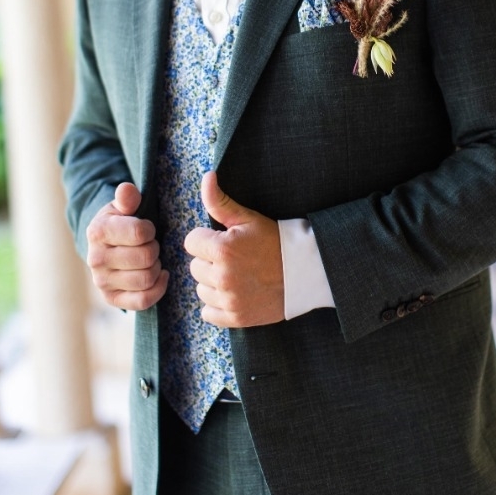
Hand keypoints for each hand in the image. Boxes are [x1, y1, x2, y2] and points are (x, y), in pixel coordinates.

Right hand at [86, 182, 168, 309]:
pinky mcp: (111, 299)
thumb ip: (127, 197)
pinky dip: (158, 288)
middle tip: (151, 244)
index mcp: (98, 231)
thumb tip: (127, 190)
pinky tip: (160, 276)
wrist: (105, 245)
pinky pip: (143, 301)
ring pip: (146, 279)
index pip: (139, 233)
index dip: (150, 229)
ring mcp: (102, 282)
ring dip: (156, 267)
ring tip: (152, 259)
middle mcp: (95, 259)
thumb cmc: (121, 222)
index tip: (147, 228)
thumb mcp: (122, 206)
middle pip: (146, 258)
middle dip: (155, 248)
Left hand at [185, 171, 283, 327]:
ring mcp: (229, 300)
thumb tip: (207, 176)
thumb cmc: (275, 241)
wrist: (304, 272)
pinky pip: (208, 313)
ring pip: (200, 289)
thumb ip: (220, 201)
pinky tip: (235, 293)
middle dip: (210, 261)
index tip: (224, 241)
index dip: (207, 239)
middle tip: (234, 258)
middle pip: (195, 266)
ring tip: (237, 275)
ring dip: (213, 283)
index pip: (191, 242)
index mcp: (223, 249)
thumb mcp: (248, 218)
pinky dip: (217, 305)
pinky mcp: (236, 318)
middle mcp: (223, 277)